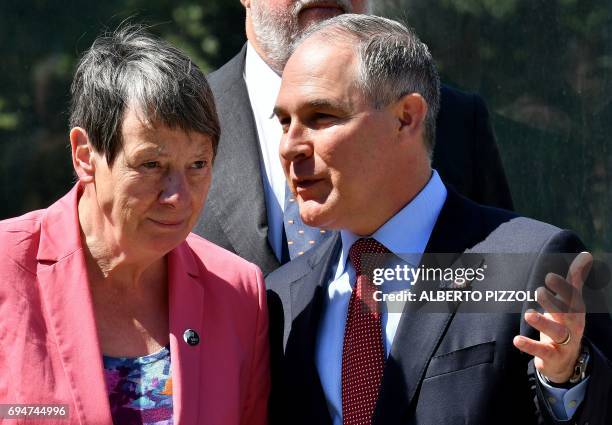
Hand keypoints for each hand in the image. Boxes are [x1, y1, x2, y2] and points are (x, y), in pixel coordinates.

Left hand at [513, 252, 591, 382]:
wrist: (567, 362)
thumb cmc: (565, 323)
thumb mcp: (571, 303)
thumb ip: (575, 279)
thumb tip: (586, 254)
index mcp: (575, 310)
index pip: (572, 297)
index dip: (563, 287)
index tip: (549, 276)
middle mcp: (572, 325)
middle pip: (566, 313)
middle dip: (553, 301)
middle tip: (538, 291)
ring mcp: (564, 342)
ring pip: (556, 332)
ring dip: (542, 322)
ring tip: (528, 314)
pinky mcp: (552, 356)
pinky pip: (542, 351)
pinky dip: (530, 346)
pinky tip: (516, 340)